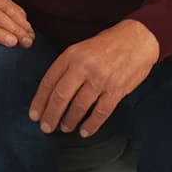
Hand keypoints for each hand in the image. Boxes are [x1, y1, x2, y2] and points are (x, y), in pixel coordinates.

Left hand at [29, 19, 159, 137]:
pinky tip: (84, 132)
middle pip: (61, 96)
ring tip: (64, 128)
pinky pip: (101, 112)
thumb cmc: (106, 45)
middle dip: (51, 115)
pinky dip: (91, 124)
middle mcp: (83, 67)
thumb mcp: (80, 49)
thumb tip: (52, 92)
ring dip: (69, 121)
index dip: (39, 101)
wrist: (138, 39)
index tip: (33, 115)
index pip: (49, 82)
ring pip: (79, 106)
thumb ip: (67, 68)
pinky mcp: (117, 90)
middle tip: (45, 127)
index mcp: (71, 56)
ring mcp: (101, 79)